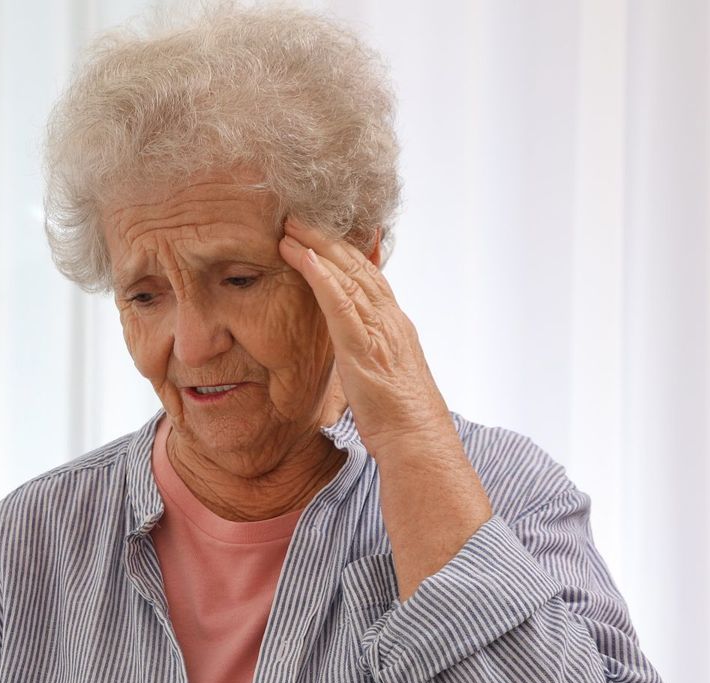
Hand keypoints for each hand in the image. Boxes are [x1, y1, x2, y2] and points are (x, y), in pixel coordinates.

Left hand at [280, 218, 451, 450]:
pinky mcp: (365, 349)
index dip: (344, 251)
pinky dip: (323, 279)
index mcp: (394, 325)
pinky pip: (342, 306)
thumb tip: (353, 349)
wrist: (418, 440)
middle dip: (327, 238)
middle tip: (298, 216)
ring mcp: (380, 331)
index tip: (321, 231)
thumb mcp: (381, 375)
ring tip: (291, 228)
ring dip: (318, 249)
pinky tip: (304, 259)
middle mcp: (390, 320)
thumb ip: (367, 352)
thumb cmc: (398, 417)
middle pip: (357, 267)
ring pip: (348, 278)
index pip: (369, 276)